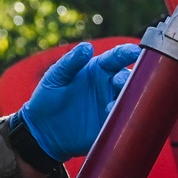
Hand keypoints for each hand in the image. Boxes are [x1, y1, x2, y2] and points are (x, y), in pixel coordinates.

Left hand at [19, 42, 139, 160]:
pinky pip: (123, 120)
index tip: (134, 51)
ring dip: (129, 97)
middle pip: (129, 76)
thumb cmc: (48, 97)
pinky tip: (110, 115)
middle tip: (119, 80)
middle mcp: (109, 85)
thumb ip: (70, 62)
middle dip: (130, 76)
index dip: (127, 52)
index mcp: (99, 68)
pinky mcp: (110, 125)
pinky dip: (124, 117)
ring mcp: (111, 105)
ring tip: (111, 103)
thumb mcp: (55, 77)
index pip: (117, 57)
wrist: (42, 130)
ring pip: (130, 98)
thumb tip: (87, 47)